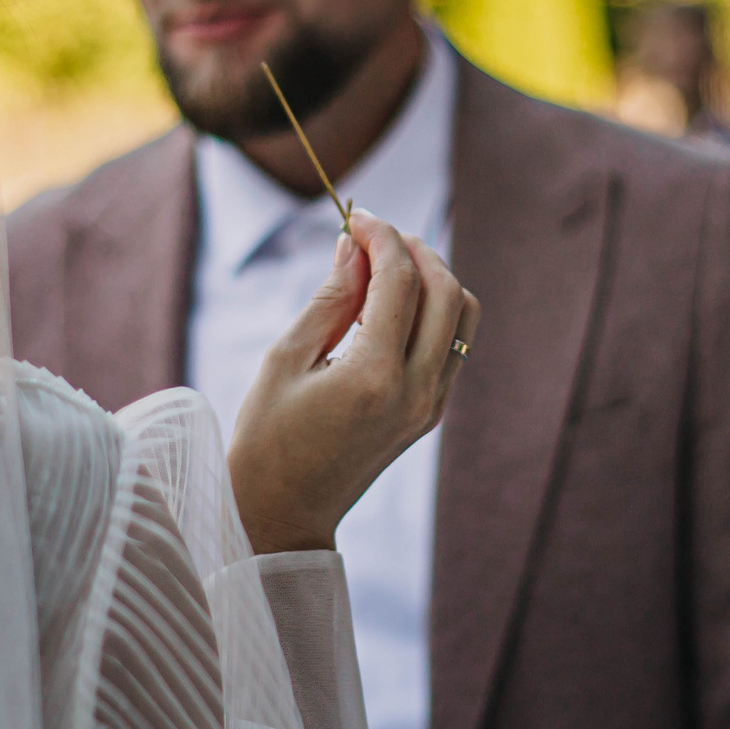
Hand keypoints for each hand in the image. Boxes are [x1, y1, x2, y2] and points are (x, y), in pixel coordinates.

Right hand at [228, 209, 479, 554]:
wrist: (283, 512)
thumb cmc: (267, 437)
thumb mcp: (285, 359)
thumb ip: (329, 298)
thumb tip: (355, 246)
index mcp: (374, 377)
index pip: (399, 281)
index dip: (380, 236)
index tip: (354, 216)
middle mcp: (416, 391)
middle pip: (445, 291)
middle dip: (413, 249)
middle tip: (373, 234)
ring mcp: (431, 406)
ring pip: (462, 316)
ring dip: (433, 277)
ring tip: (386, 264)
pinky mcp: (432, 414)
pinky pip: (454, 345)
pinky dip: (434, 311)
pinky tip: (392, 304)